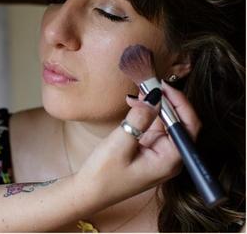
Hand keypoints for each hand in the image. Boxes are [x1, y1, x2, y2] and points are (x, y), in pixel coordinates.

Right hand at [75, 82, 200, 211]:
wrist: (88, 192)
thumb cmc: (103, 175)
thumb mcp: (119, 144)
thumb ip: (139, 119)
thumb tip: (154, 96)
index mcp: (170, 160)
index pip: (188, 126)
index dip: (180, 102)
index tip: (163, 86)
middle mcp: (170, 157)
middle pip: (179, 122)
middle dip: (165, 101)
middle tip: (147, 84)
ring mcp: (160, 153)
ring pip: (166, 122)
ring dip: (154, 105)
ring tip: (138, 92)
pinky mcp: (149, 150)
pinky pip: (154, 127)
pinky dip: (146, 113)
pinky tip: (135, 103)